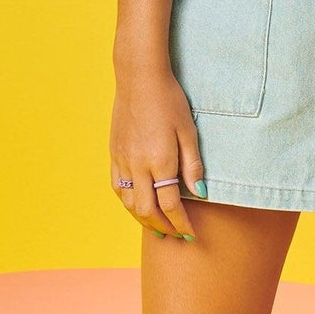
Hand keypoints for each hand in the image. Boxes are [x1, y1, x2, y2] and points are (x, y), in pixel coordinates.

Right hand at [110, 67, 204, 240]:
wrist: (139, 78)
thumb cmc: (169, 100)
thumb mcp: (188, 131)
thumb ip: (192, 165)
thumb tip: (200, 193)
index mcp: (160, 161)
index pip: (170, 205)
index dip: (181, 223)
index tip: (190, 233)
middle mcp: (137, 165)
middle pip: (147, 210)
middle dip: (162, 228)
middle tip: (175, 235)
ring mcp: (122, 160)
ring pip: (128, 203)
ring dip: (143, 220)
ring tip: (157, 227)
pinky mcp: (114, 153)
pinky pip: (117, 187)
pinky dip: (128, 203)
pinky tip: (138, 205)